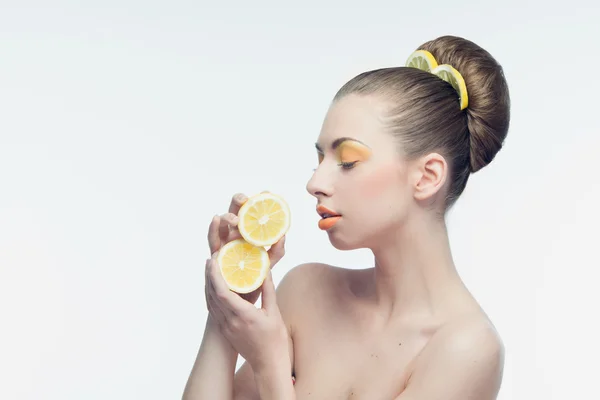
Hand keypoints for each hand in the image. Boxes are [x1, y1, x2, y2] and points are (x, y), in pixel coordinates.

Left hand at [204, 251, 288, 371]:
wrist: (268, 363)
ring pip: (210, 302)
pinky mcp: (225, 331)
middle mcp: (231, 322)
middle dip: (209, 275)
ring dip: (208, 284)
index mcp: (243, 316)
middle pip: (212, 295)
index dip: (215, 275)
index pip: (222, 293)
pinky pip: (214, 310)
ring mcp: (226, 327)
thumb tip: (265, 271)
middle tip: (211, 258)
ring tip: (211, 268)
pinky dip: (211, 295)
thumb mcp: (274, 312)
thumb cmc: (274, 339)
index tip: (214, 260)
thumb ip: (268, 290)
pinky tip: (214, 287)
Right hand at [206, 192, 285, 304]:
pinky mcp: (215, 255)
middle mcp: (234, 235)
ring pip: (223, 223)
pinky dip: (213, 228)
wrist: (240, 304)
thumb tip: (283, 234)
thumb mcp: (268, 265)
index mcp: (248, 235)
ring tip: (235, 217)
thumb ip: (276, 251)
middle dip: (239, 201)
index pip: (252, 214)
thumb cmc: (253, 282)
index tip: (267, 192)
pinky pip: (212, 240)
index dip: (258, 201)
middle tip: (247, 199)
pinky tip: (215, 219)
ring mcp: (224, 244)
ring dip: (227, 216)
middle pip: (235, 212)